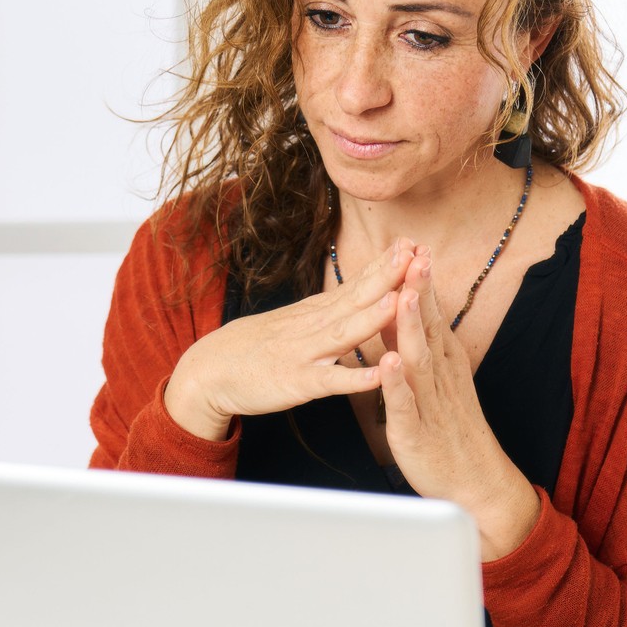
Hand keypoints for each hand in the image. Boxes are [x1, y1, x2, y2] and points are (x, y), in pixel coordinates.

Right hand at [164, 236, 416, 440]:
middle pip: (355, 298)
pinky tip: (377, 376)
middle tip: (416, 254)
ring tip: (399, 300)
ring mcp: (305, 354)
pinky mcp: (296, 383)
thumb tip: (363, 290)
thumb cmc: (255, 347)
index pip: (355, 282)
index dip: (384, 264)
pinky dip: (353, 379)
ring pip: (343, 333)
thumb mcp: (295, 320)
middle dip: (387, 276)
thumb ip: (330, 308)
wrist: (209, 371)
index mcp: (316, 312)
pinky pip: (328, 382)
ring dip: (372, 317)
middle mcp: (313, 326)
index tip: (412, 243)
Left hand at [378, 249, 540, 559]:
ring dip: (411, 327)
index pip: (434, 317)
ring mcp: (429, 404)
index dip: (424, 282)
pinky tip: (389, 361)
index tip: (416, 247)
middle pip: (430, 328)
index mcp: (445, 365)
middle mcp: (441, 378)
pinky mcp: (415, 432)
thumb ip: (423, 347)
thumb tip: (408, 310)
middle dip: (421, 291)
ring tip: (404, 296)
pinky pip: (404, 403)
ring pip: (419, 359)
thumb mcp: (440, 382)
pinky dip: (397, 381)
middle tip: (415, 254)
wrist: (476, 484)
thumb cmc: (453, 432)